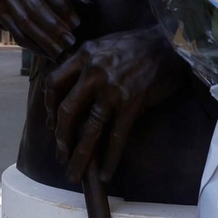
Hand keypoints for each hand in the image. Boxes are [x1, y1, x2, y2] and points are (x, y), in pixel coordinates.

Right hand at [0, 0, 82, 57]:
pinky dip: (30, 44)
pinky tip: (44, 51)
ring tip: (59, 51)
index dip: (62, 6)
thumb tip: (82, 5)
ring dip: (43, 40)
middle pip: (34, 7)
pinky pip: (15, 31)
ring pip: (24, 22)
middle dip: (54, 28)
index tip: (75, 23)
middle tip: (70, 41)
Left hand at [44, 27, 187, 183]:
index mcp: (83, 55)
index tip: (51, 123)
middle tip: (60, 154)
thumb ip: (84, 63)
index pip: (53, 84)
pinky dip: (110, 159)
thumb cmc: (136, 45)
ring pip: (90, 130)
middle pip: (67, 111)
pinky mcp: (132, 103)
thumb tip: (70, 91)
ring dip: (80, 156)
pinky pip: (117, 137)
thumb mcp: (103, 45)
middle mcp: (94, 72)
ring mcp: (113, 89)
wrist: (170, 44)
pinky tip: (105, 174)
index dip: (48, 107)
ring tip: (73, 173)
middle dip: (60, 138)